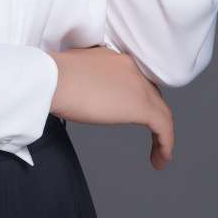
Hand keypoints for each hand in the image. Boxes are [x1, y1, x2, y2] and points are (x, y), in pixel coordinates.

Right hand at [48, 45, 174, 169]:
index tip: (131, 112)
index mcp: (115, 58)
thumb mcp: (76, 74)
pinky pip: (164, 126)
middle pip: (151, 93)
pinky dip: (165, 143)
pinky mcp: (140, 106)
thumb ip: (88, 81)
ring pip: (160, 110)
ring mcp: (138, 85)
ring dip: (162, 133)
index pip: (135, 78)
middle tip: (149, 133)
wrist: (53, 79)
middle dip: (151, 114)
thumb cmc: (52, 77)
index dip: (137, 97)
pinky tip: (160, 159)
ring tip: (159, 154)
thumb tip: (84, 96)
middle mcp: (131, 67)